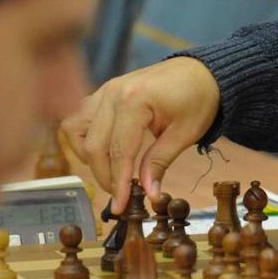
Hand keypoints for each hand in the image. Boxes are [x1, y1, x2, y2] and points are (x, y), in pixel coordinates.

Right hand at [61, 57, 219, 213]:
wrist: (202, 72)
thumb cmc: (198, 99)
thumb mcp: (185, 133)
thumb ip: (161, 162)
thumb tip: (148, 194)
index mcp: (135, 100)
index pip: (119, 151)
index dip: (118, 183)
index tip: (120, 206)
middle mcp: (113, 93)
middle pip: (93, 145)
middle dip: (104, 175)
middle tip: (120, 194)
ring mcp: (105, 90)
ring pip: (75, 129)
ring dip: (87, 154)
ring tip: (111, 169)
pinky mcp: (104, 92)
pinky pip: (79, 117)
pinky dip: (84, 137)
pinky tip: (104, 150)